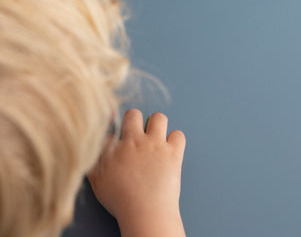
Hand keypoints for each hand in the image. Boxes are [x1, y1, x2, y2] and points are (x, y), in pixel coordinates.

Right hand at [88, 109, 185, 236]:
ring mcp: (157, 145)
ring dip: (157, 126)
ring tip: (154, 139)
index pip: (112, 129)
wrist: (146, 213)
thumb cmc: (121, 201)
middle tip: (136, 135)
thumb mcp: (98, 182)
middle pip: (134, 114)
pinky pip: (178, 135)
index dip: (114, 135)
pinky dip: (175, 140)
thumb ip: (95, 161)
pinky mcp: (174, 153)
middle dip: (134, 120)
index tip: (117, 143)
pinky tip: (170, 149)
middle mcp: (136, 141)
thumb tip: (96, 146)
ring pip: (159, 118)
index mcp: (116, 148)